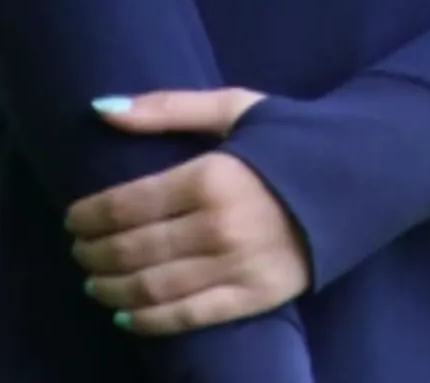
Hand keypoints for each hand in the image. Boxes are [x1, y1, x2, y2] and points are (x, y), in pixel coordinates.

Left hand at [65, 89, 311, 334]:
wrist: (358, 175)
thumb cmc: (287, 138)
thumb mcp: (232, 108)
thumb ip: (166, 108)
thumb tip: (99, 107)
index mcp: (211, 175)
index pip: (128, 205)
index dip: (90, 216)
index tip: (72, 218)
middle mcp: (220, 226)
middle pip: (135, 249)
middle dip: (95, 253)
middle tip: (77, 251)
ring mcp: (239, 266)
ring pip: (156, 287)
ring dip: (113, 289)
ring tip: (93, 282)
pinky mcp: (257, 298)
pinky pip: (192, 317)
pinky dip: (151, 322)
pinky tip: (126, 316)